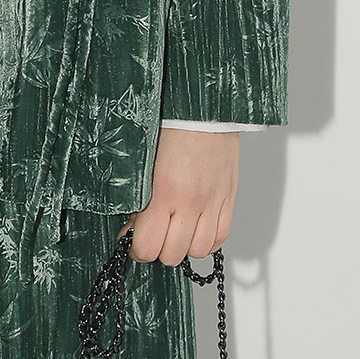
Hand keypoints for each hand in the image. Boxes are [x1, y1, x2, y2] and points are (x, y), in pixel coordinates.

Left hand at [117, 128, 238, 264]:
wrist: (204, 104)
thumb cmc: (171, 122)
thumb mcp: (144, 158)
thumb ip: (137, 194)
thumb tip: (132, 223)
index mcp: (165, 190)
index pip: (148, 245)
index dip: (136, 248)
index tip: (131, 239)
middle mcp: (191, 201)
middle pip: (172, 254)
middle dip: (157, 248)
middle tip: (150, 233)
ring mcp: (213, 201)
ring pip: (197, 251)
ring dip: (183, 246)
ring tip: (174, 230)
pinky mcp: (228, 196)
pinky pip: (220, 237)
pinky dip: (206, 240)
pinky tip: (195, 227)